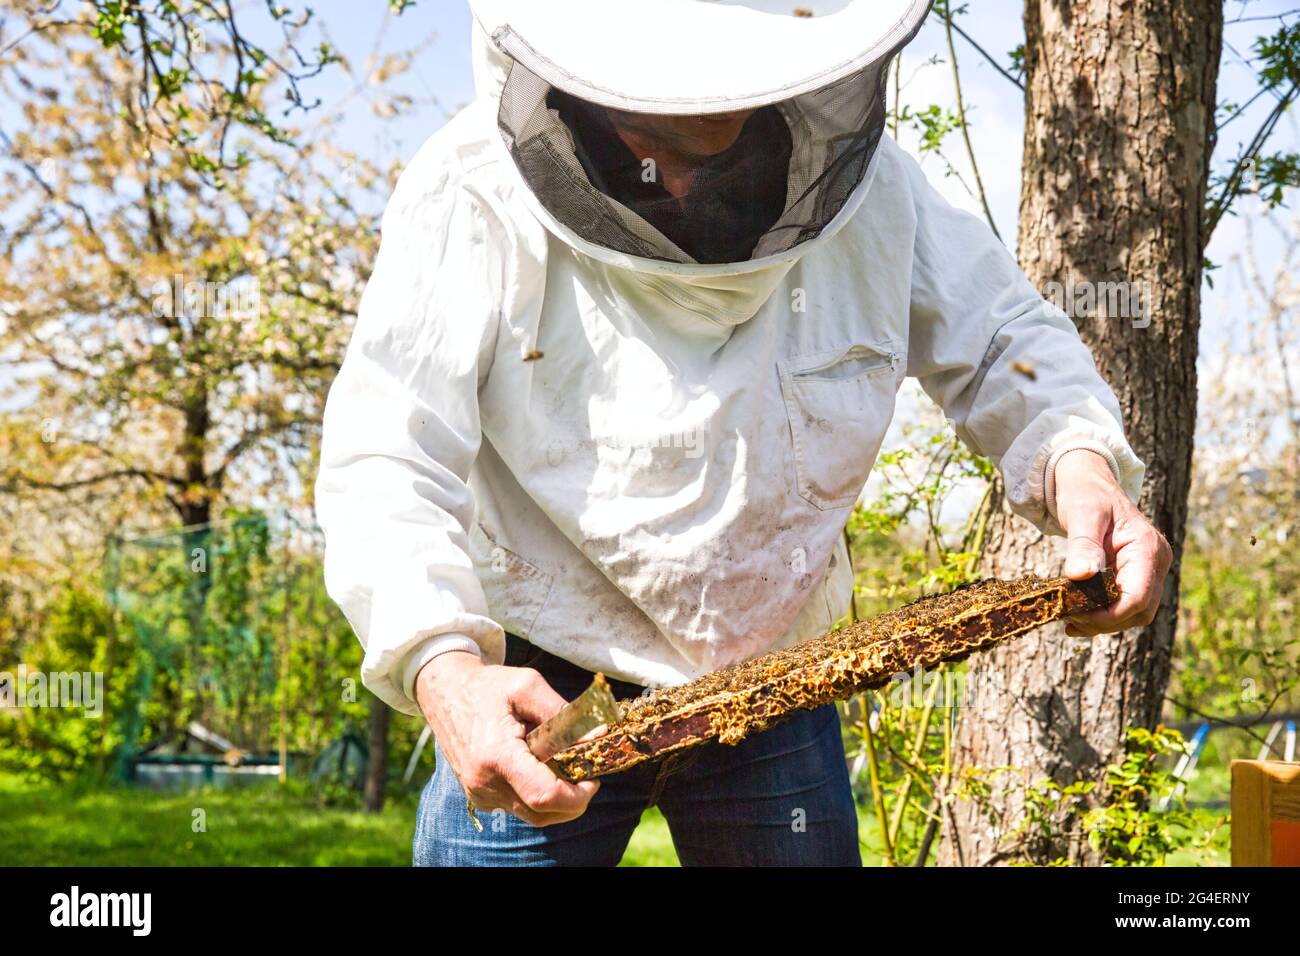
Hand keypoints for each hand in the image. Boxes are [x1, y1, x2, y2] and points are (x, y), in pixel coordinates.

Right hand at [414, 651, 599, 825]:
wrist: (445, 692)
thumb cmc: (488, 685)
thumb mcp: (528, 685)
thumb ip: (561, 712)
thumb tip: (594, 737)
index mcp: (497, 755)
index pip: (545, 795)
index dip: (577, 795)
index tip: (593, 778)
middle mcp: (484, 782)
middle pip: (542, 814)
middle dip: (572, 801)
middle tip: (585, 774)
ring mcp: (479, 793)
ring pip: (531, 815)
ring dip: (556, 800)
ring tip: (564, 768)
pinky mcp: (478, 796)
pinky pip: (517, 807)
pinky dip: (536, 796)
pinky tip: (540, 768)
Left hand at [1053, 448, 1171, 636]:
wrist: (1087, 481)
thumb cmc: (1085, 492)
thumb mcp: (1082, 514)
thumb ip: (1083, 545)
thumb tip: (1081, 576)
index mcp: (1147, 547)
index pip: (1137, 597)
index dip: (1109, 616)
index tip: (1076, 618)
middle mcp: (1156, 561)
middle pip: (1140, 610)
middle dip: (1106, 622)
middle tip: (1069, 622)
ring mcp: (1149, 569)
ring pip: (1136, 612)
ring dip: (1105, 622)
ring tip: (1070, 620)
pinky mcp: (1136, 573)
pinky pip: (1126, 602)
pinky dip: (1104, 613)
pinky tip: (1077, 614)